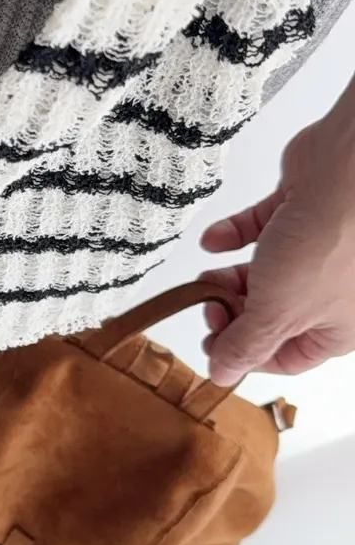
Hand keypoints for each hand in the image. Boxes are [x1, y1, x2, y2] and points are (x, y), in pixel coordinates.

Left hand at [199, 85, 354, 386]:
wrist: (347, 169)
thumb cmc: (326, 245)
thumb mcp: (278, 312)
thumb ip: (246, 345)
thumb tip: (223, 375)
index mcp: (336, 326)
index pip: (287, 357)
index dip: (247, 356)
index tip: (213, 346)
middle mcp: (330, 291)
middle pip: (272, 314)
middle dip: (234, 313)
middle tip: (208, 308)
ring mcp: (316, 247)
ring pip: (265, 273)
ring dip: (229, 278)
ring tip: (203, 279)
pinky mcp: (299, 209)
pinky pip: (260, 229)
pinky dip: (233, 235)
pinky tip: (212, 241)